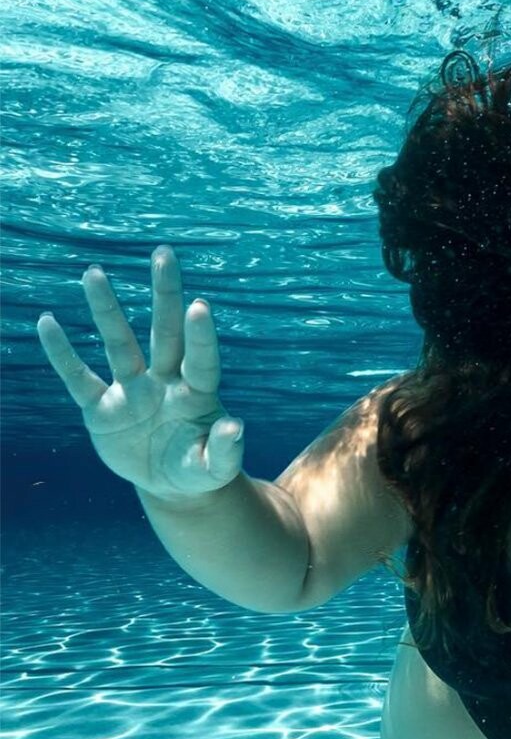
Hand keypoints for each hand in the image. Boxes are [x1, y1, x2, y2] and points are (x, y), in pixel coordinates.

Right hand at [36, 246, 243, 501]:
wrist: (169, 484)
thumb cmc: (199, 470)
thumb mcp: (215, 468)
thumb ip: (225, 451)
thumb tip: (235, 426)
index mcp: (196, 394)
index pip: (201, 360)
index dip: (201, 336)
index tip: (199, 306)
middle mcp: (164, 382)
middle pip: (165, 332)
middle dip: (165, 295)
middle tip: (164, 254)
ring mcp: (131, 391)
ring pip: (119, 343)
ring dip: (107, 310)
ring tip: (94, 273)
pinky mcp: (101, 408)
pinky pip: (78, 377)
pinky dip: (62, 353)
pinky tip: (48, 323)